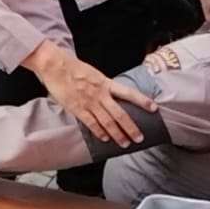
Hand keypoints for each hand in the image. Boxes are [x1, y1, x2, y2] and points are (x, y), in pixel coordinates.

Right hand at [22, 40, 156, 146]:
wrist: (55, 65)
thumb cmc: (72, 68)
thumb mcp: (93, 74)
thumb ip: (103, 86)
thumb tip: (112, 95)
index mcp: (106, 83)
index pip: (129, 93)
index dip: (142, 101)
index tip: (154, 108)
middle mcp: (100, 94)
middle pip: (120, 114)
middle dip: (131, 127)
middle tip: (140, 138)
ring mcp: (89, 102)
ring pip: (108, 122)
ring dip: (118, 134)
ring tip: (125, 143)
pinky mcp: (77, 108)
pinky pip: (91, 123)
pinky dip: (99, 132)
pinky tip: (105, 138)